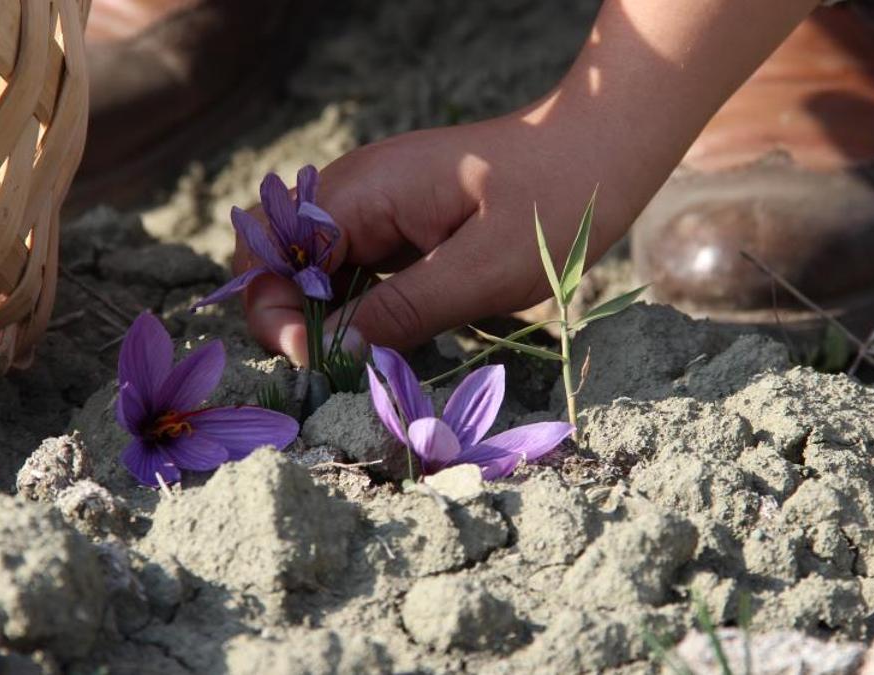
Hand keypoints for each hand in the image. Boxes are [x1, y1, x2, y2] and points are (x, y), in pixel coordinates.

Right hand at [236, 112, 643, 364]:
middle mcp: (356, 189)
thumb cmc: (554, 203)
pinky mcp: (397, 219)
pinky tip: (384, 334)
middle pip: (277, 255)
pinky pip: (351, 264)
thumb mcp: (484, 270)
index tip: (320, 363)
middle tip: (334, 365)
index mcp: (365, 191)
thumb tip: (337, 352)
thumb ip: (405, 310)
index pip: (274, 253)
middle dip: (287, 315)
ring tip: (358, 358)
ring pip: (310, 264)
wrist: (599, 149)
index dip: (278, 313)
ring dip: (321, 314)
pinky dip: (354, 303)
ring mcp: (374, 202)